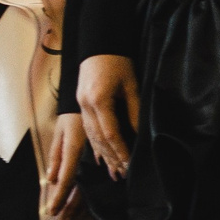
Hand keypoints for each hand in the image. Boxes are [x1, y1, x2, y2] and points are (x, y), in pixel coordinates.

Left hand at [43, 114, 88, 219]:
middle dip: (70, 206)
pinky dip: (87, 192)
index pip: (66, 179)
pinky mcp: (100, 161)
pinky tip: (84, 203)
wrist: (92, 104)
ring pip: (88, 187)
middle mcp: (87, 159)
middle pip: (79, 188)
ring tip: (70, 216)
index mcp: (74, 151)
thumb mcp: (59, 134)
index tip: (52, 210)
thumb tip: (51, 179)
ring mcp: (95, 162)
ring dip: (78, 203)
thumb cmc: (70, 119)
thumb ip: (56, 156)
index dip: (59, 196)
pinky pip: (94, 180)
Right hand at [75, 54, 140, 178]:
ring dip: (102, 154)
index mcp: (98, 100)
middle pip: (97, 138)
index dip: (120, 150)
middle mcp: (85, 106)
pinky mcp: (80, 104)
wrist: (99, 46)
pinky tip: (100, 156)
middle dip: (111, 157)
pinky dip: (94, 144)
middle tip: (122, 173)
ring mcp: (80, 105)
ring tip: (113, 170)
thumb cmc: (118, 63)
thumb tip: (139, 134)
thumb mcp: (131, 86)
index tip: (130, 163)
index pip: (110, 132)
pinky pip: (87, 129)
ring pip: (90, 136)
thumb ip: (134, 111)